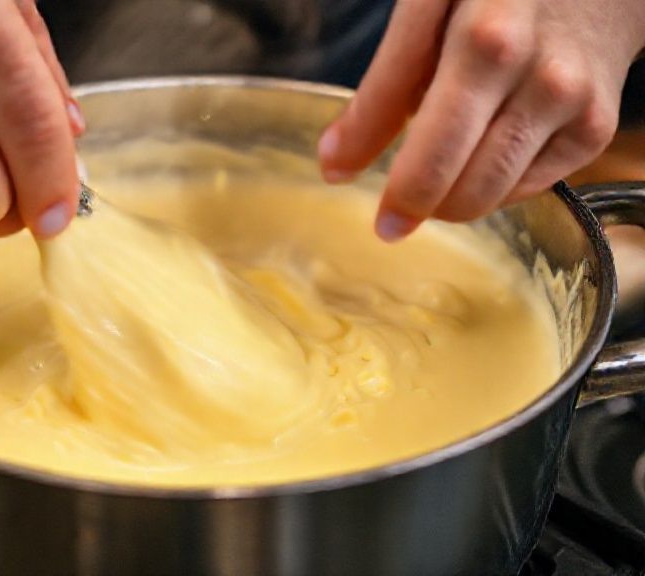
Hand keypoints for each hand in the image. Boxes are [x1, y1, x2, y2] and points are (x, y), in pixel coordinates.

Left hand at [318, 0, 644, 240]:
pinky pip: (527, 190)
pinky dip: (493, 186)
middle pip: (454, 182)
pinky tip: (484, 152)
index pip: (424, 143)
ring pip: (488, 197)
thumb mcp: (429, 8)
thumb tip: (335, 164)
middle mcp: (536, 77)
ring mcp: (572, 106)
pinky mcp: (594, 130)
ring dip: (449, 201)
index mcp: (485, 41)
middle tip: (395, 205)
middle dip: (413, 202)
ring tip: (438, 172)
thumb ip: (383, 86)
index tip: (357, 198)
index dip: (383, 180)